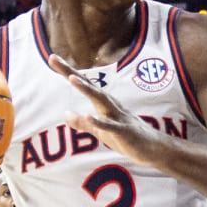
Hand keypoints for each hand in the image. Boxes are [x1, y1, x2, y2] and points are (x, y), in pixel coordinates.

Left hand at [49, 55, 168, 167]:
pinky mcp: (124, 131)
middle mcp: (110, 105)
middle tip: (54, 58)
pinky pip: (110, 126)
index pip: (83, 84)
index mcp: (103, 104)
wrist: (153, 149)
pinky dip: (99, 122)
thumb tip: (65, 114)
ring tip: (72, 79)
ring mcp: (118, 117)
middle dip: (71, 73)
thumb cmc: (126, 137)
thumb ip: (82, 123)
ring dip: (87, 89)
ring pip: (100, 100)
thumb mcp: (100, 131)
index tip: (52, 58)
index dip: (67, 72)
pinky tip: (89, 116)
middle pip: (89, 86)